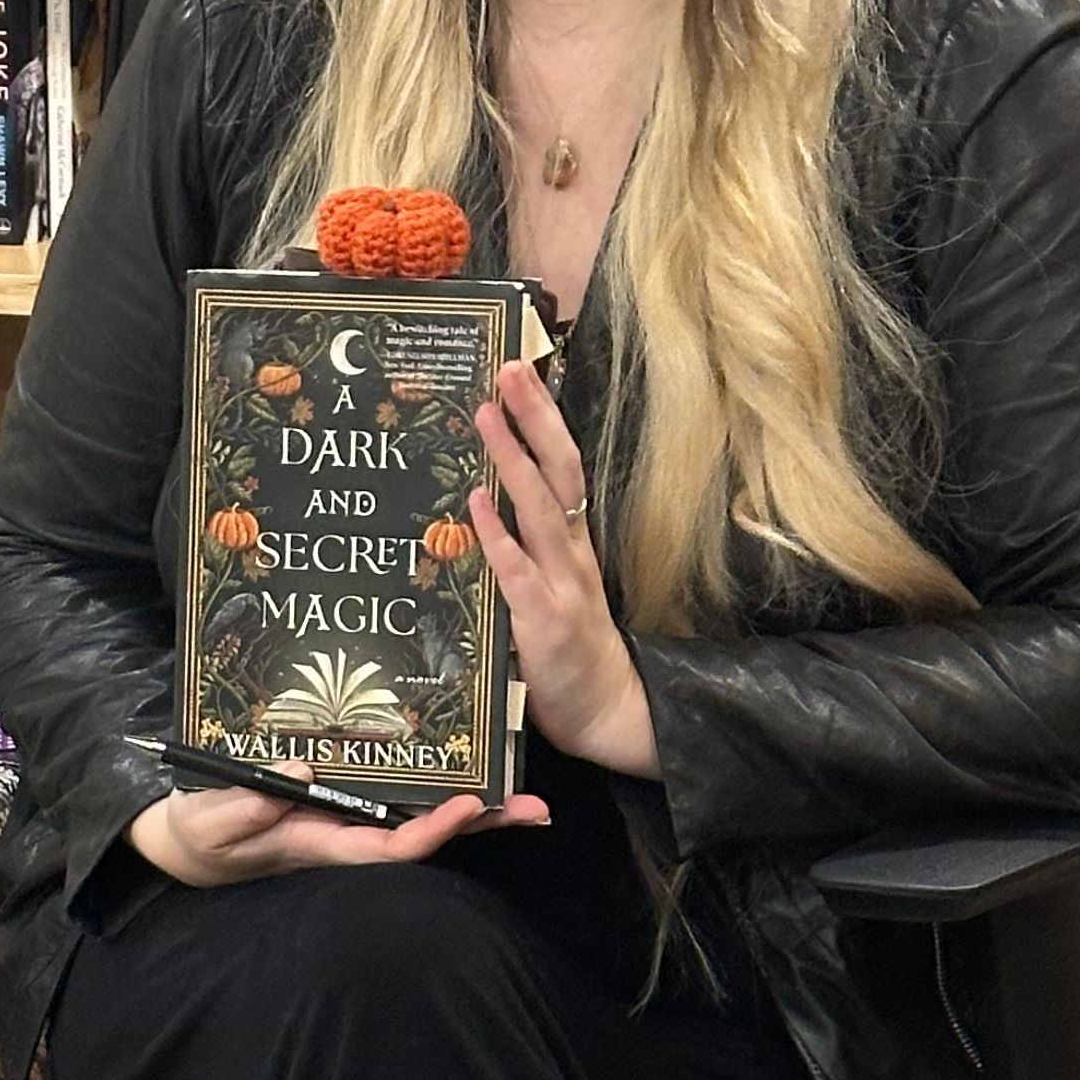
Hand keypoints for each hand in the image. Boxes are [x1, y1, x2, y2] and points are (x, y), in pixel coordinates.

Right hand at [128, 771, 548, 888]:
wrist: (191, 840)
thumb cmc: (201, 833)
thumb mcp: (214, 819)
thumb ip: (250, 802)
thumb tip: (302, 767)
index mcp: (325, 844)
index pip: (393, 846)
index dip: (435, 830)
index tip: (469, 804)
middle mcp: (349, 831)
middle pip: (425, 832)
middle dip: (477, 820)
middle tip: (533, 805)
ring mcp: (348, 815)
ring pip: (418, 811)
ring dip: (468, 800)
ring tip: (518, 784)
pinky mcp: (341, 797)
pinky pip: (395, 791)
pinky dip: (430, 778)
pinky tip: (458, 756)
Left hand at [471, 359, 659, 778]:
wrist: (609, 714)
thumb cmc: (572, 655)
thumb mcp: (550, 594)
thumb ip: (520, 556)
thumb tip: (470, 511)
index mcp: (574, 544)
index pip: (563, 468)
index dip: (545, 420)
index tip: (522, 373)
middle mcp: (572, 554)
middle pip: (559, 470)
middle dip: (535, 415)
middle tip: (509, 366)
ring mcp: (561, 584)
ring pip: (540, 508)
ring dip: (512, 457)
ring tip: (487, 411)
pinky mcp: (543, 620)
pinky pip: (516, 569)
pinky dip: (496, 533)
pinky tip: (475, 501)